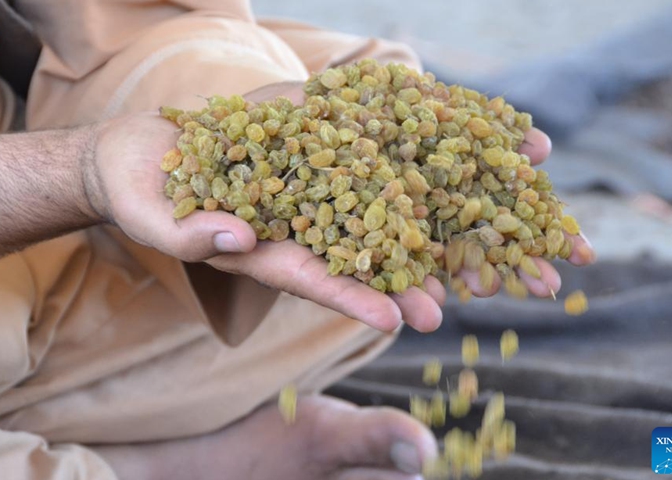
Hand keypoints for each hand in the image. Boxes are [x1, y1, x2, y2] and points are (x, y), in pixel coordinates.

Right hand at [88, 82, 594, 333]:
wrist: (146, 153)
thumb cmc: (142, 197)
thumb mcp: (157, 220)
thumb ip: (192, 235)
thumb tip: (237, 240)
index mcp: (277, 251)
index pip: (326, 281)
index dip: (363, 300)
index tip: (410, 320)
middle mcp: (314, 219)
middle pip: (385, 246)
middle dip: (448, 263)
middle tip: (513, 284)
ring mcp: (323, 177)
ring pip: (398, 189)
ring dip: (461, 194)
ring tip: (529, 202)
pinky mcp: (323, 132)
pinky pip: (380, 131)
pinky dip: (428, 126)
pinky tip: (482, 122)